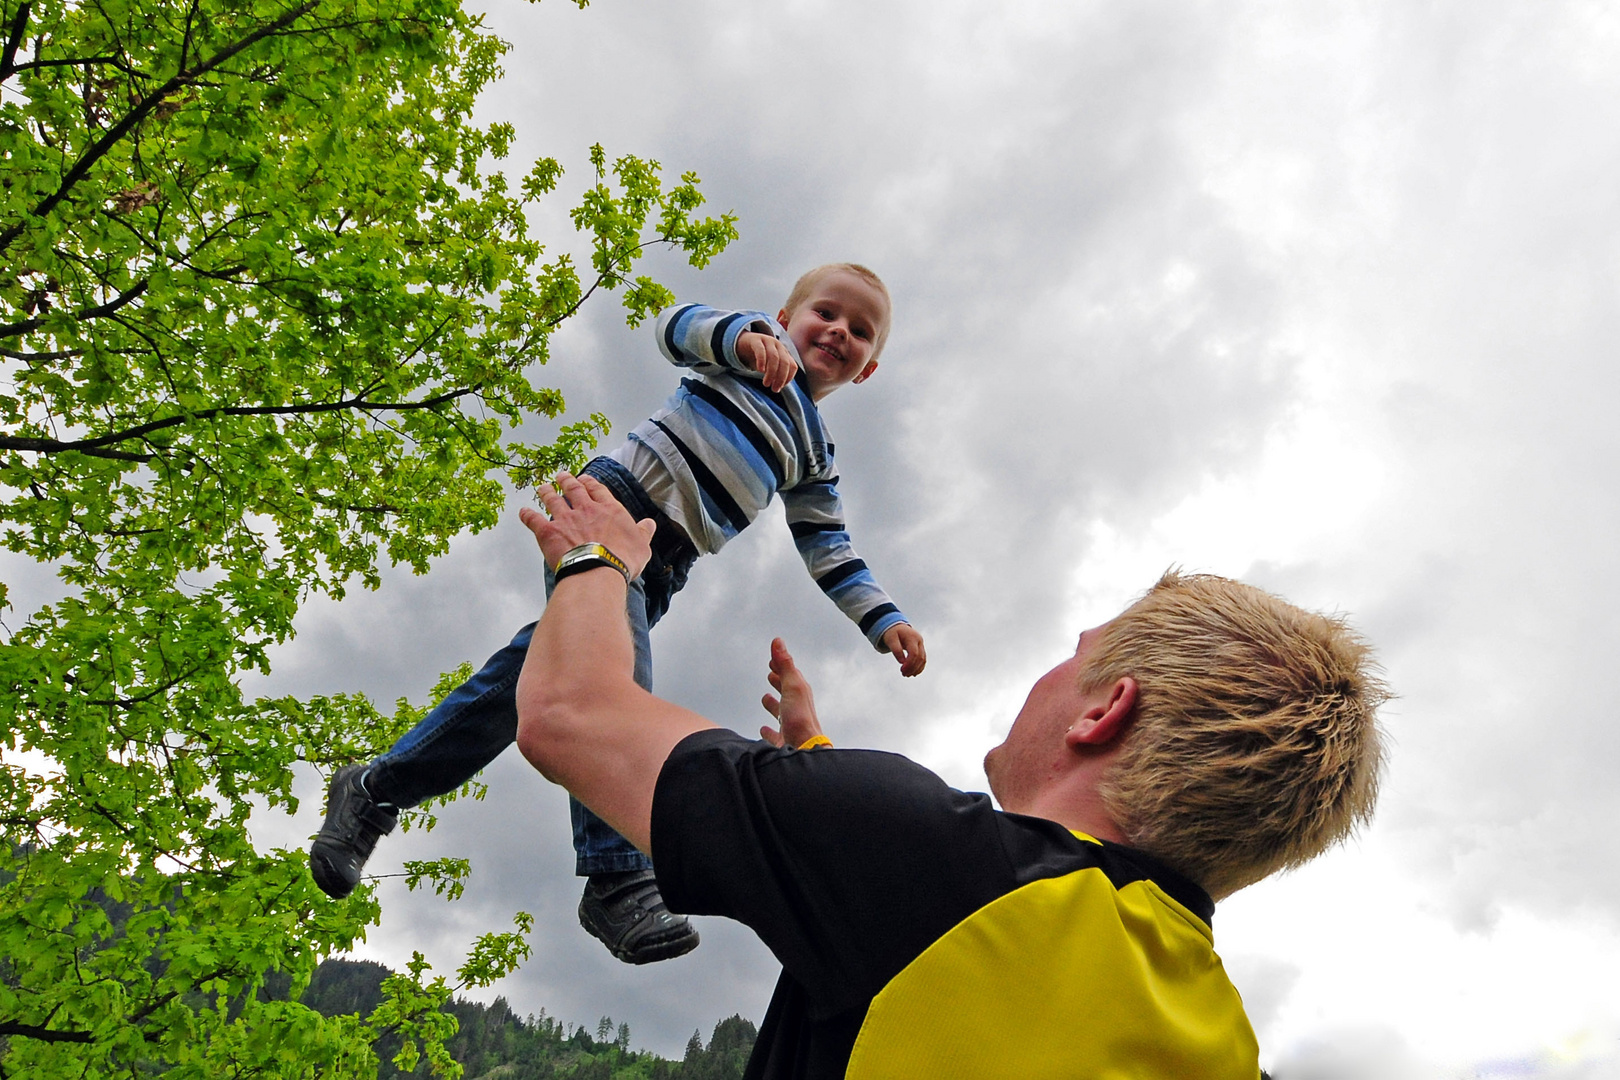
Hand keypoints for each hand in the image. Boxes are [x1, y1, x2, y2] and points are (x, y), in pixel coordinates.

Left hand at [518, 472, 656, 578]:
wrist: (598, 570)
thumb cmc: (622, 560)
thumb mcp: (642, 546)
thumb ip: (643, 532)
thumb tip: (649, 524)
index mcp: (609, 510)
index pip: (598, 490)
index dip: (590, 483)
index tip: (585, 479)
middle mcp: (586, 509)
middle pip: (574, 489)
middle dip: (567, 480)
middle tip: (561, 476)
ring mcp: (565, 519)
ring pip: (552, 499)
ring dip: (546, 491)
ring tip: (542, 486)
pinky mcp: (548, 532)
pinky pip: (534, 519)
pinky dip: (527, 515)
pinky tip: (522, 512)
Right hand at [736, 330, 798, 391]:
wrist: (743, 341)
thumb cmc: (758, 357)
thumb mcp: (769, 365)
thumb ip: (776, 373)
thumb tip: (778, 387)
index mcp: (784, 352)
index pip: (792, 366)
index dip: (788, 378)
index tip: (780, 387)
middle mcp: (778, 346)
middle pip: (784, 362)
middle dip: (781, 378)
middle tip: (774, 389)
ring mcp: (768, 341)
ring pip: (774, 357)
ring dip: (772, 373)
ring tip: (766, 384)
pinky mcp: (756, 340)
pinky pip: (761, 350)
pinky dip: (762, 361)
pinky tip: (760, 370)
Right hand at [759, 638, 824, 748]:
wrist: (805, 751)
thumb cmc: (800, 720)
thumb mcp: (793, 686)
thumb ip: (785, 665)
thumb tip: (778, 641)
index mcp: (800, 694)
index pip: (790, 675)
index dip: (782, 665)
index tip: (773, 656)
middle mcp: (796, 709)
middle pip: (786, 691)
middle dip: (778, 681)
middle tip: (771, 672)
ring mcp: (790, 726)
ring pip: (780, 711)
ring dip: (773, 704)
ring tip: (765, 697)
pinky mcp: (783, 742)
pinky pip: (774, 734)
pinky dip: (768, 730)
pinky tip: (764, 729)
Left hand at [882, 623, 926, 676]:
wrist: (897, 626)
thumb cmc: (892, 633)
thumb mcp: (891, 640)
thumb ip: (896, 649)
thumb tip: (902, 662)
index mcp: (912, 637)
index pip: (914, 653)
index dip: (909, 663)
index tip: (902, 670)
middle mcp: (919, 641)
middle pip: (920, 658)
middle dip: (912, 668)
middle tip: (903, 674)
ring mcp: (921, 644)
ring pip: (923, 659)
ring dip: (916, 669)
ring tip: (907, 675)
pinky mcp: (921, 648)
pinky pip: (923, 659)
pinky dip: (919, 667)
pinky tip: (913, 673)